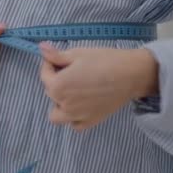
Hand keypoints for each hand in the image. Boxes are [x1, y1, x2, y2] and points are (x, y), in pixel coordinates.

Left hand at [39, 42, 158, 131]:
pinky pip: (74, 124)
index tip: (59, 59)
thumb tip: (41, 48)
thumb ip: (56, 55)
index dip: (49, 64)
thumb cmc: (104, 61)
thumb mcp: (77, 54)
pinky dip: (74, 116)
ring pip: (57, 115)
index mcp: (58, 86)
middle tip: (72, 70)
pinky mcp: (90, 122)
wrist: (131, 74)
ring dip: (60, 104)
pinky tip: (83, 104)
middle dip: (57, 81)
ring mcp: (77, 116)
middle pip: (51, 93)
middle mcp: (64, 105)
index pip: (44, 75)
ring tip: (73, 91)